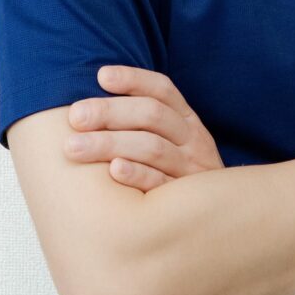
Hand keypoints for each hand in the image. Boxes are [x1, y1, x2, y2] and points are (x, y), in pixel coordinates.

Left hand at [64, 65, 224, 191]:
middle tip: (75, 116)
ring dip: (110, 143)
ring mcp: (191, 170)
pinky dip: (137, 175)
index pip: (162, 89)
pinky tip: (112, 170)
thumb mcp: (175, 142)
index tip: (101, 75)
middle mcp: (193, 140)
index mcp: (187, 121)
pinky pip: (161, 184)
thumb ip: (145, 122)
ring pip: (153, 147)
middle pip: (152, 115)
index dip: (133, 79)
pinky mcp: (185, 203)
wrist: (221, 218)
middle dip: (110, 112)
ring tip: (73, 147)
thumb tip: (94, 96)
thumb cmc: (179, 174)